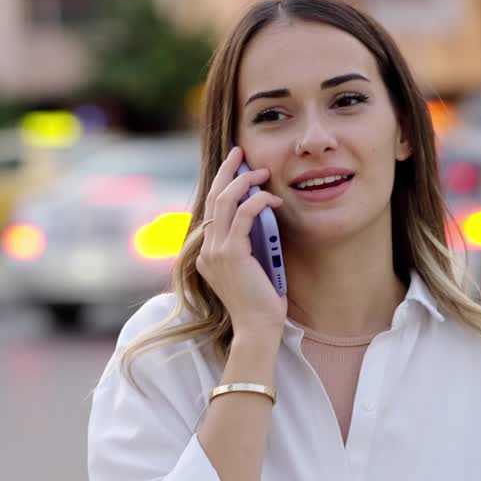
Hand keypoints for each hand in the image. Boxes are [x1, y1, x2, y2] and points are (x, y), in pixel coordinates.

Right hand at [195, 146, 287, 337]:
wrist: (256, 329)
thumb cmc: (260, 303)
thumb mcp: (251, 268)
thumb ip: (248, 244)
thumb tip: (261, 216)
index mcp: (207, 253)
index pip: (212, 209)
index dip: (222, 184)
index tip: (235, 167)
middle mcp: (206, 249)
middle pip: (213, 197)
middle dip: (226, 171)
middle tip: (239, 152)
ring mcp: (215, 251)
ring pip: (225, 201)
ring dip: (244, 181)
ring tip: (262, 171)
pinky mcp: (231, 254)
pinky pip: (244, 215)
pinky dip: (259, 201)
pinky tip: (273, 199)